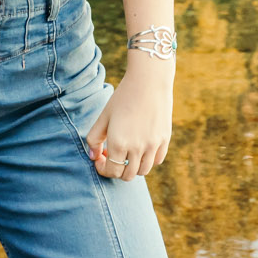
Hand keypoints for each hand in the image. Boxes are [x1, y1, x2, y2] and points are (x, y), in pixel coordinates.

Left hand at [86, 60, 173, 181]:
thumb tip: (93, 156)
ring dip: (132, 167)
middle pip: (127, 175)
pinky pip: (157, 160)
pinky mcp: (164, 139)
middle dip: (117, 171)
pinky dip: (148, 159)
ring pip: (143, 171)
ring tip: (127, 153)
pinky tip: (142, 147)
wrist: (149, 81)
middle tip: (113, 157)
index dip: (103, 168)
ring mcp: (153, 145)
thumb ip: (94, 138)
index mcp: (118, 143)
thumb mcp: (104, 116)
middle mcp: (137, 148)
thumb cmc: (123, 97)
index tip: (101, 158)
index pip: (111, 171)